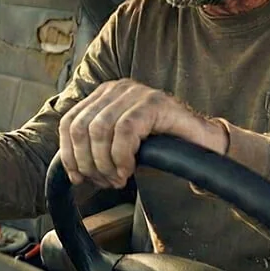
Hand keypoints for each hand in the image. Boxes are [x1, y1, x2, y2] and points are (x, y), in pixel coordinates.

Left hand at [59, 79, 227, 188]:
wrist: (201, 146)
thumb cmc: (159, 148)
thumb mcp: (119, 148)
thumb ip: (95, 151)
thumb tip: (72, 172)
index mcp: (103, 96)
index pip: (69, 122)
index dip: (68, 154)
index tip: (77, 178)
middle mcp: (116, 88)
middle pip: (81, 128)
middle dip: (88, 162)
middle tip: (104, 181)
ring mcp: (135, 92)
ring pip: (100, 129)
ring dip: (105, 162)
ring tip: (118, 179)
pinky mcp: (154, 102)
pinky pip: (125, 131)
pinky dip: (122, 156)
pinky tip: (128, 170)